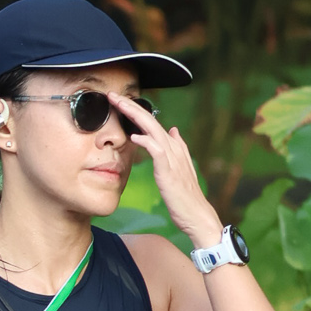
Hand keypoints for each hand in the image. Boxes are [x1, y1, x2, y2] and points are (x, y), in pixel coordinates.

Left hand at [110, 91, 224, 251]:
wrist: (197, 215)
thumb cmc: (185, 196)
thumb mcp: (180, 169)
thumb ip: (178, 148)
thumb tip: (174, 130)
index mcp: (173, 147)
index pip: (151, 123)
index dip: (134, 110)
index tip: (118, 101)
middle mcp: (174, 148)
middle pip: (149, 120)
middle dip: (130, 106)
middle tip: (112, 94)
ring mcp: (172, 159)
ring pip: (152, 130)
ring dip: (134, 115)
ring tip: (119, 104)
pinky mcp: (169, 171)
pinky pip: (157, 151)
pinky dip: (146, 142)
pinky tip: (134, 137)